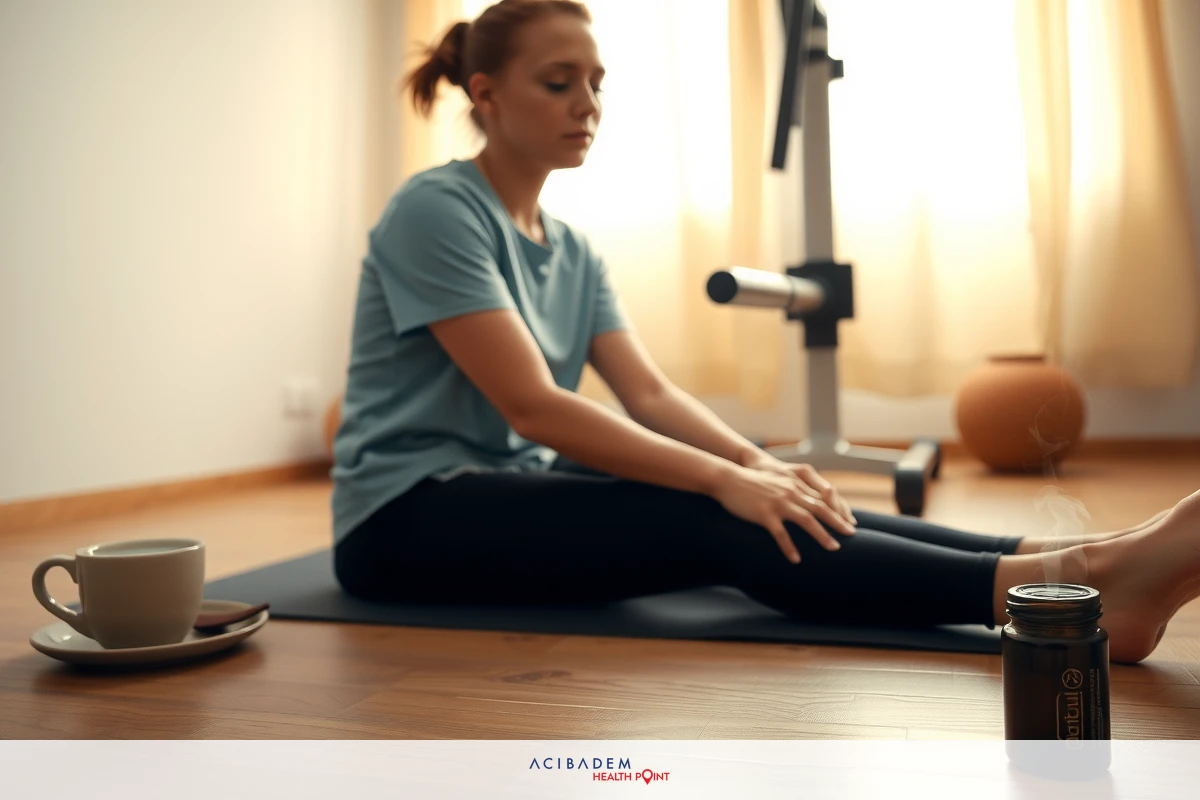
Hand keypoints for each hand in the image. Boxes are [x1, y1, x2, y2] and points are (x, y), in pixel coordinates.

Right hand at [709, 464, 856, 563]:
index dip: (837, 510)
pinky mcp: (764, 514)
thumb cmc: (751, 480)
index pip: (822, 498)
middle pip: (820, 509)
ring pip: (806, 520)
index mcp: (794, 484)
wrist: (728, 478)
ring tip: (834, 549)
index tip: (848, 521)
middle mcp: (790, 492)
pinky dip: (789, 547)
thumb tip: (805, 500)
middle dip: (837, 522)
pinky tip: (796, 559)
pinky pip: (780, 534)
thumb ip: (792, 487)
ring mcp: (778, 503)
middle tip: (851, 535)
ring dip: (822, 535)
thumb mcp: (776, 479)